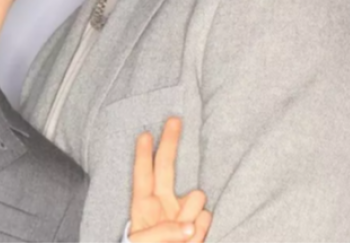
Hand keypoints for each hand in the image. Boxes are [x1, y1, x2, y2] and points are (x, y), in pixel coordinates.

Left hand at [129, 118, 212, 242]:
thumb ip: (162, 233)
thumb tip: (189, 224)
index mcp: (143, 207)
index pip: (142, 174)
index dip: (143, 153)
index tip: (144, 132)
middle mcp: (163, 205)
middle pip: (167, 167)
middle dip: (170, 142)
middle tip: (174, 118)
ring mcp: (182, 215)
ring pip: (197, 198)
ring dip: (191, 214)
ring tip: (183, 238)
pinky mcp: (198, 227)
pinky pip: (207, 218)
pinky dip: (201, 231)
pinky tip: (192, 241)